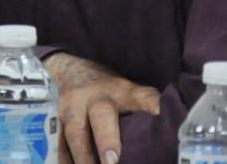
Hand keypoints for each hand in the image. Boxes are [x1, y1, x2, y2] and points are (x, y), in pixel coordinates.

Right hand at [43, 53, 159, 163]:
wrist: (66, 70)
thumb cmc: (105, 89)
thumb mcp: (125, 90)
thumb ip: (143, 107)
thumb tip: (171, 129)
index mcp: (121, 91)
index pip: (142, 97)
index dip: (152, 106)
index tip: (160, 117)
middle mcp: (96, 98)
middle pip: (101, 116)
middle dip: (107, 140)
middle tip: (113, 161)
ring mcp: (72, 109)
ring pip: (75, 133)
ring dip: (83, 158)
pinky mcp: (55, 122)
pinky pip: (57, 144)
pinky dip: (64, 160)